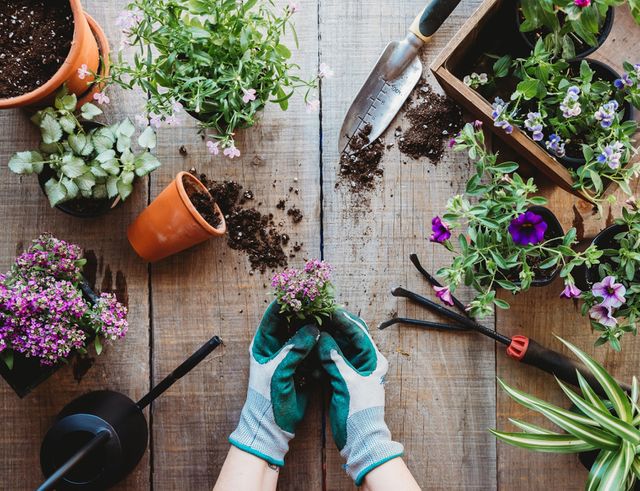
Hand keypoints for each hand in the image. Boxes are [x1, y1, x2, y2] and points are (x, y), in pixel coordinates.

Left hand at [229, 302, 319, 466]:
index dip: (287, 302)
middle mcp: (276, 346)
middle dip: (307, 313)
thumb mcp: (279, 371)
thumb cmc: (268, 399)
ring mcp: (289, 356)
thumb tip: (312, 328)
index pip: (274, 316)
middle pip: (292, 322)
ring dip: (316, 328)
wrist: (273, 427)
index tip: (303, 291)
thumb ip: (295, 349)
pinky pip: (312, 350)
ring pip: (304, 335)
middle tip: (323, 302)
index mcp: (263, 344)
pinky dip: (321, 345)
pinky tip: (332, 339)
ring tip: (332, 317)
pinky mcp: (301, 366)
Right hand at [318, 309, 402, 484]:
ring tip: (309, 327)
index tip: (326, 309)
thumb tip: (322, 337)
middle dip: (332, 326)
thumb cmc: (359, 414)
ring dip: (325, 339)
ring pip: (338, 348)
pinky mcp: (344, 379)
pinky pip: (332, 361)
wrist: (361, 441)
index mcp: (373, 360)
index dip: (342, 319)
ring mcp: (354, 371)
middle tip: (315, 315)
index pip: (358, 332)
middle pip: (348, 337)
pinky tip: (309, 348)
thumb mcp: (347, 384)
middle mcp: (366, 362)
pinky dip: (322, 355)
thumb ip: (335, 359)